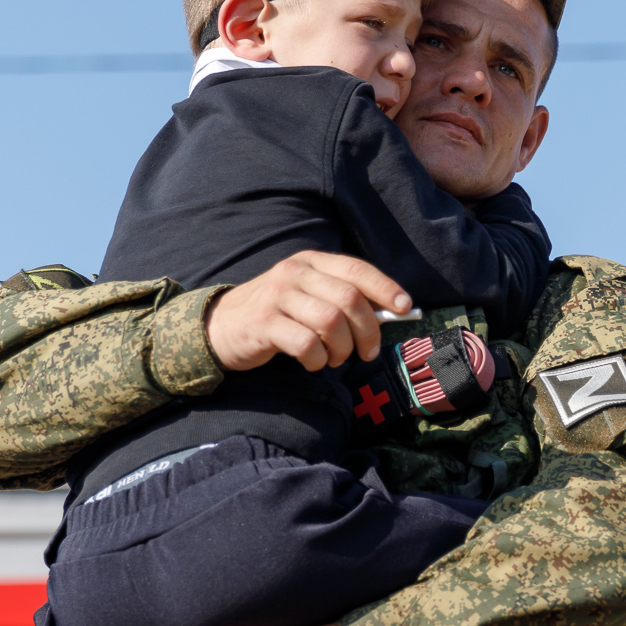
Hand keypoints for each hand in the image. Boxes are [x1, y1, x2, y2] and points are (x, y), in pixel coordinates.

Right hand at [205, 251, 411, 372]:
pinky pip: (306, 344)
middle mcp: (294, 274)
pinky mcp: (264, 324)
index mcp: (310, 262)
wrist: (221, 327)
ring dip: (343, 348)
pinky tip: (313, 363)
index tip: (405, 307)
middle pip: (349, 299)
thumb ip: (340, 298)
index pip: (356, 269)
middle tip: (368, 352)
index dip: (385, 288)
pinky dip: (318, 360)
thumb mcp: (306, 295)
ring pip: (330, 322)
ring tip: (337, 358)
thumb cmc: (275, 314)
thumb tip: (388, 313)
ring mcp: (277, 297)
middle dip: (368, 330)